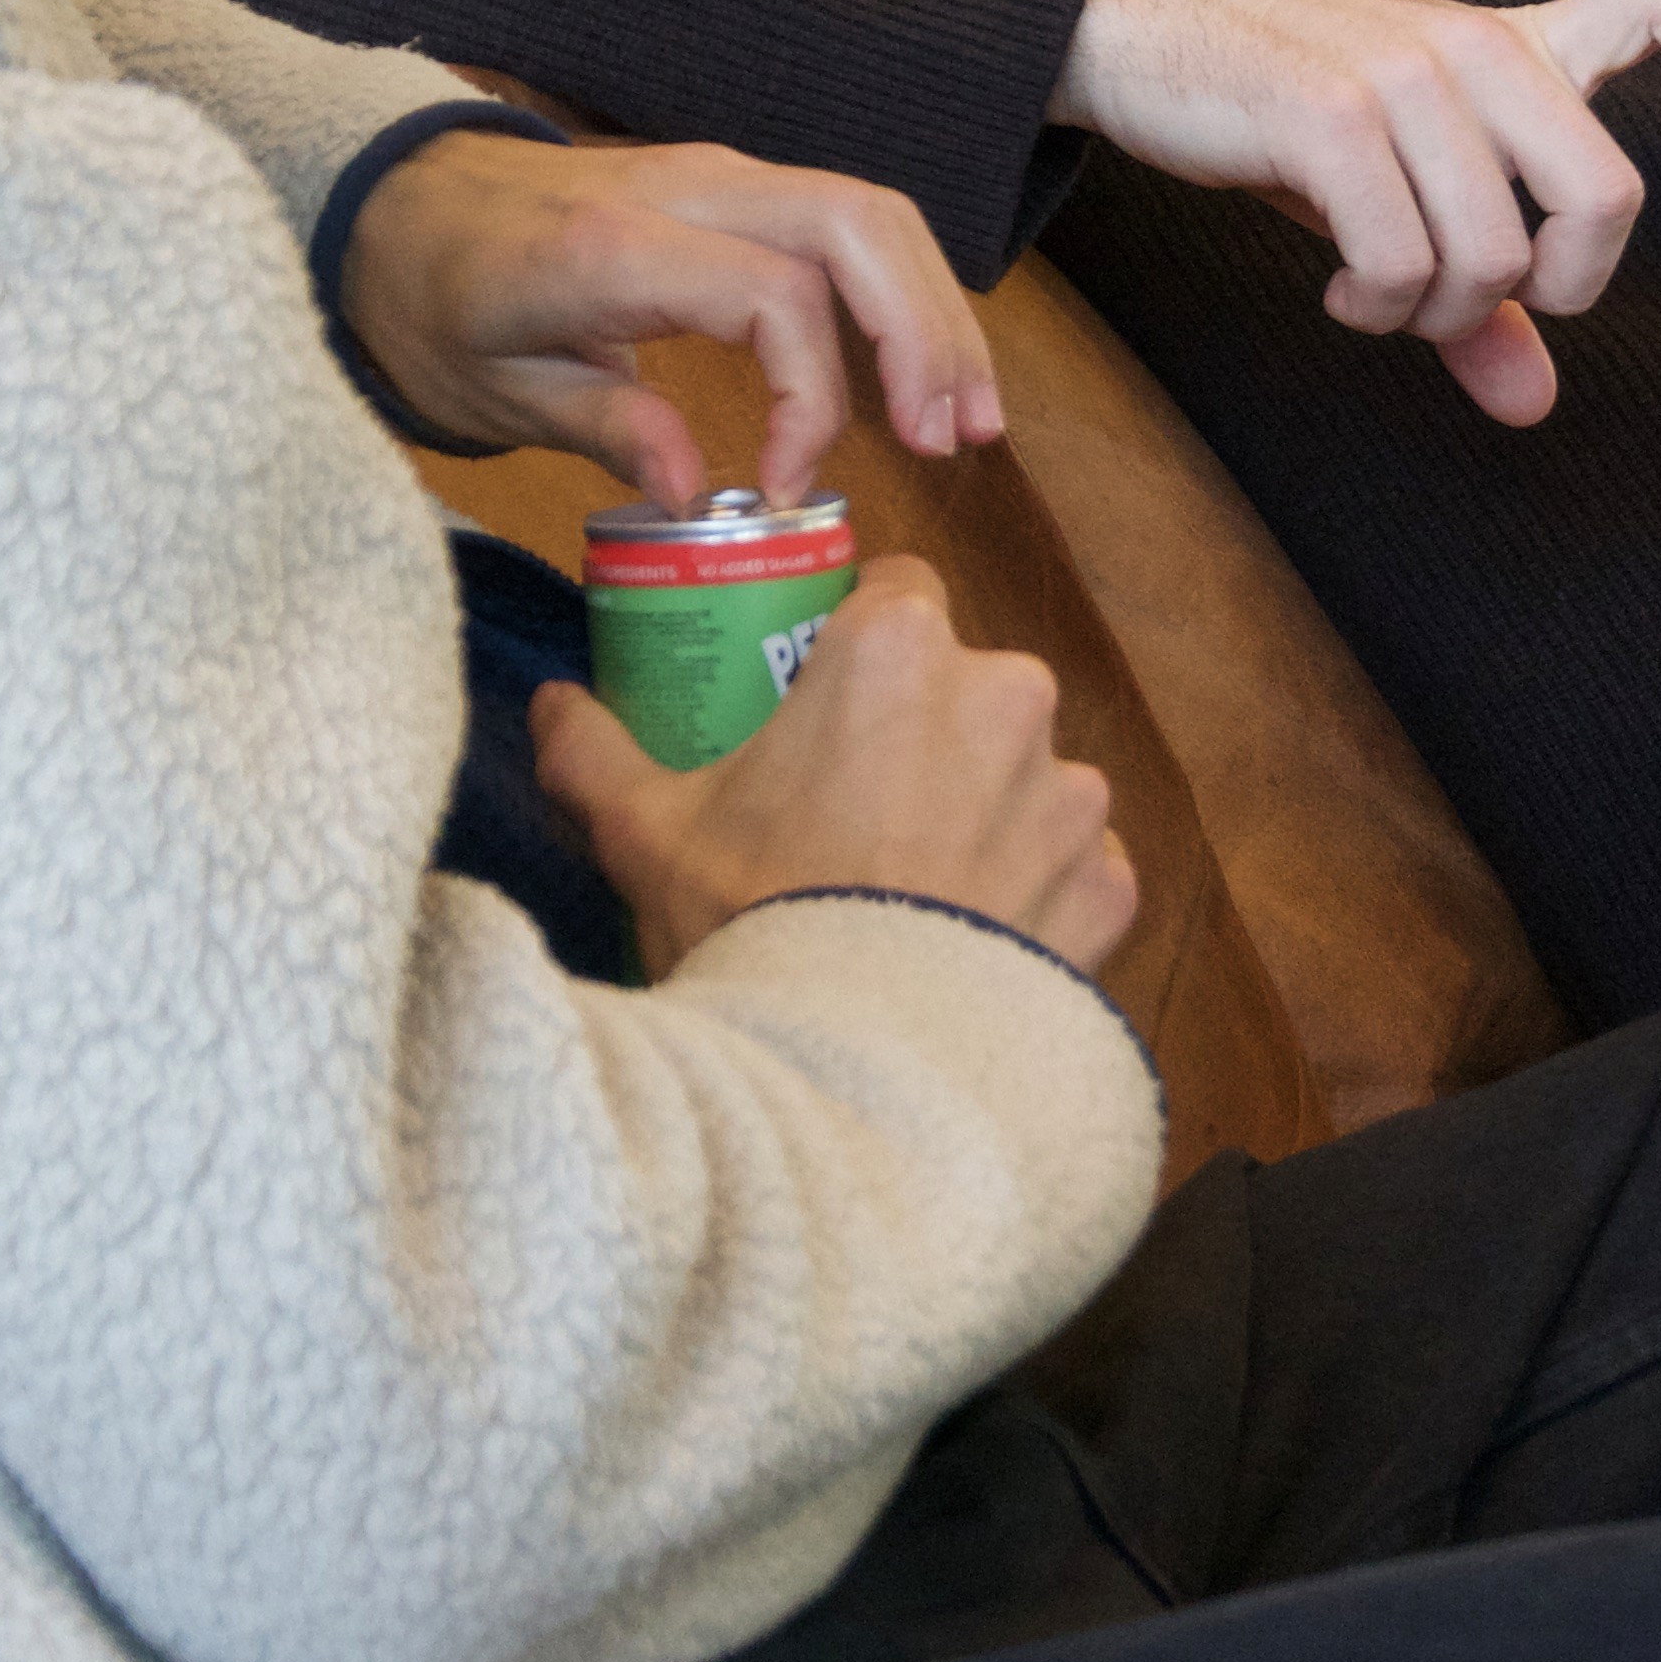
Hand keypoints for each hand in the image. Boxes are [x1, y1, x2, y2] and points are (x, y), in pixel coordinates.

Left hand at [334, 129, 1001, 499]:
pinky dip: (896, 292)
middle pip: (857, 225)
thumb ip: (604, 427)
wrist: (386, 200)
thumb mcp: (490, 389)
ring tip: (966, 418)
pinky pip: (839, 223)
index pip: (776, 294)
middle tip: (951, 440)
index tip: (781, 490)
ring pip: (867, 214)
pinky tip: (920, 374)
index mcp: (614, 245)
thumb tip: (692, 495)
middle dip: (925, 333)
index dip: (809, 397)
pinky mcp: (728, 188)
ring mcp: (714, 176)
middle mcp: (684, 189)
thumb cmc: (429, 298)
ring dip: (932, 312)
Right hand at [528, 557, 1136, 979]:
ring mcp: (1068, 794)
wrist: (854, 1072)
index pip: (899, 589)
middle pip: (967, 683)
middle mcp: (1007, 696)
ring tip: (910, 886)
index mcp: (899, 649)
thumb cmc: (752, 921)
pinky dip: (1033, 893)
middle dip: (923, 729)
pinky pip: (1072, 867)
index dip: (861, 637)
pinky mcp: (1108, 884)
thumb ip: (595, 749)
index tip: (825, 696)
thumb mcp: (647, 831)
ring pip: (1025, 776)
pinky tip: (969, 937)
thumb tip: (553, 705)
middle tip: (853, 805)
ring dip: (983, 811)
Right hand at [1051, 0, 1660, 421]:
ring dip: (1432, 315)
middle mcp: (1477, 46)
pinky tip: (1337, 292)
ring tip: (1372, 295)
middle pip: (1607, 193)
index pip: (1660, 1)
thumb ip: (1475, 295)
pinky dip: (1373, 309)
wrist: (1139, 35)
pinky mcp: (1331, 115)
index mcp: (1511, 45)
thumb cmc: (1280, 116)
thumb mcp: (1394, 198)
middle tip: (1479, 297)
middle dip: (1559, 285)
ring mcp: (1408, 73)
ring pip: (1491, 256)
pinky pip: (1399, 263)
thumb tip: (1531, 402)